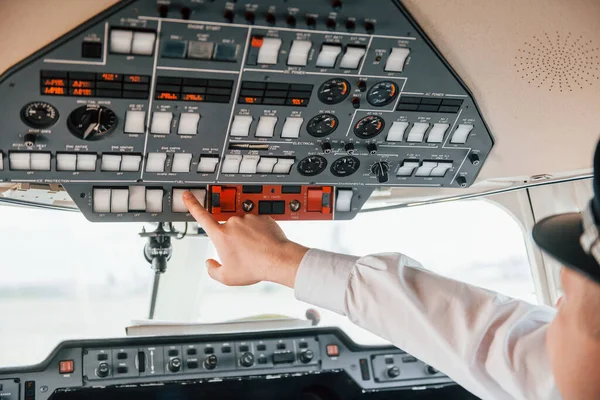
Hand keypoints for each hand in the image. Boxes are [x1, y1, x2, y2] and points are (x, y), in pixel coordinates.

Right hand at [183, 191, 308, 287]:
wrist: (278, 260)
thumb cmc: (253, 268)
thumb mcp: (227, 277)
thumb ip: (212, 270)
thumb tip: (209, 263)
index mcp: (221, 234)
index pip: (201, 216)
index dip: (192, 204)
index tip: (187, 194)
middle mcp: (233, 222)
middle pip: (228, 230)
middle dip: (233, 239)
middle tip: (244, 254)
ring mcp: (249, 218)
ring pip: (244, 227)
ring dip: (248, 236)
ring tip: (256, 251)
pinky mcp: (263, 217)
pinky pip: (258, 225)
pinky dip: (260, 233)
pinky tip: (264, 244)